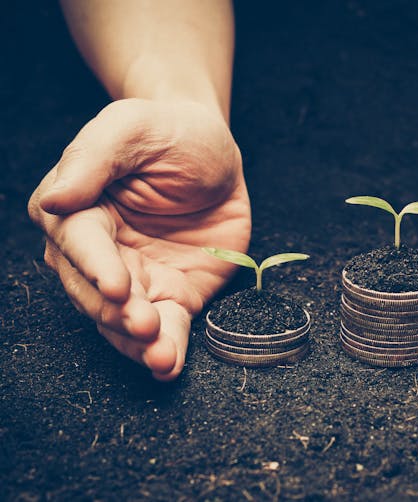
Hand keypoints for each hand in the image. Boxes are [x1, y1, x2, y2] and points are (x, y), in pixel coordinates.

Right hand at [28, 98, 250, 379]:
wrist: (215, 155)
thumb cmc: (169, 132)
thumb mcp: (133, 127)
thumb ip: (95, 157)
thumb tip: (55, 199)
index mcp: (78, 209)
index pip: (79, 243)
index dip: (96, 267)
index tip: (117, 284)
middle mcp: (99, 253)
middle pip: (95, 291)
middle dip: (118, 312)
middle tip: (144, 323)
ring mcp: (136, 279)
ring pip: (124, 321)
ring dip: (140, 343)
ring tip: (160, 356)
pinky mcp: (172, 295)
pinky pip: (166, 328)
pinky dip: (167, 350)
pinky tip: (169, 366)